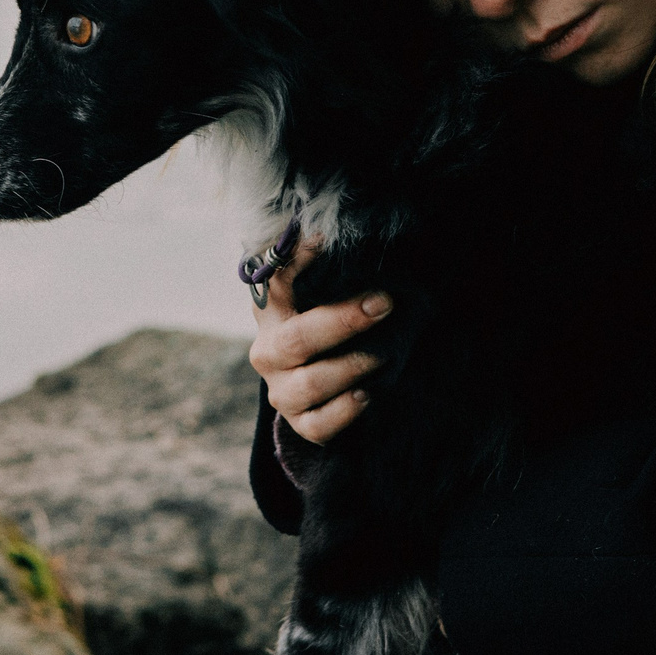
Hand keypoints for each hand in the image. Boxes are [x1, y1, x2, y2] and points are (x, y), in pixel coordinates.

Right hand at [247, 233, 392, 444]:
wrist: (344, 378)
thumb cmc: (344, 321)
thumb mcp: (341, 288)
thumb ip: (343, 265)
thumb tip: (345, 230)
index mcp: (272, 309)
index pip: (277, 280)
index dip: (299, 258)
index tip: (326, 235)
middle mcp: (268, 350)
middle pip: (296, 340)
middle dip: (344, 321)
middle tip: (386, 302)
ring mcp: (282, 390)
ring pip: (310, 384)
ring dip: (354, 365)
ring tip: (387, 353)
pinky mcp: (302, 422)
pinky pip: (319, 424)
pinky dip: (346, 410)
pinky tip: (368, 393)